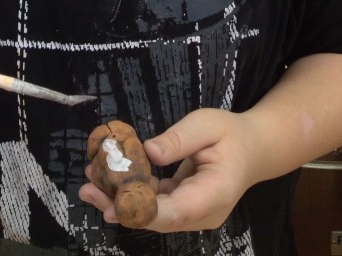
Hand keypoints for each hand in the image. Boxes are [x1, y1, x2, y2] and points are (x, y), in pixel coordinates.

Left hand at [79, 108, 255, 231]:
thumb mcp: (207, 124)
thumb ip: (179, 138)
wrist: (254, 149)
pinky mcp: (182, 206)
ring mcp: (192, 213)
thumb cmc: (231, 134)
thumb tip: (147, 150)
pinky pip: (154, 204)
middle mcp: (201, 213)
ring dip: (120, 199)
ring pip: (152, 214)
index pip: (176, 211)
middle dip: (120, 204)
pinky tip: (109, 179)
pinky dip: (131, 192)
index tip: (114, 201)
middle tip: (87, 188)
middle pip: (157, 217)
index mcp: (214, 194)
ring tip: (88, 182)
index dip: (143, 210)